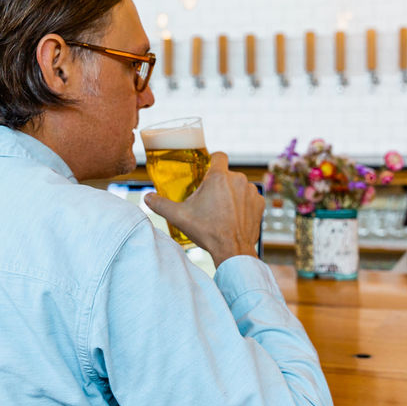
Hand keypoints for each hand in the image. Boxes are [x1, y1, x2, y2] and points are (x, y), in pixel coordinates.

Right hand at [144, 152, 263, 266]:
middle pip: (227, 175)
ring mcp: (251, 191)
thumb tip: (146, 197)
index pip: (219, 156)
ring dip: (232, 194)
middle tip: (210, 201)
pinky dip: (244, 204)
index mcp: (218, 177)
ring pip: (239, 186)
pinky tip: (235, 217)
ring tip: (222, 211)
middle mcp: (238, 179)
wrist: (232, 250)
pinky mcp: (259, 203)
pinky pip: (250, 198)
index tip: (208, 170)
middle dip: (219, 185)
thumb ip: (160, 204)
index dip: (213, 161)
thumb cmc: (207, 231)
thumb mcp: (179, 217)